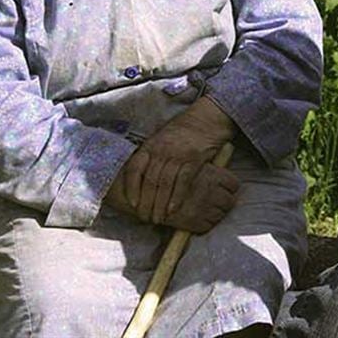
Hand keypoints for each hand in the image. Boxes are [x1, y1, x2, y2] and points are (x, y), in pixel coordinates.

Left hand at [104, 96, 238, 228]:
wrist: (206, 119)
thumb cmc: (182, 132)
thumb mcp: (161, 139)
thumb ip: (151, 155)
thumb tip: (140, 178)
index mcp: (150, 145)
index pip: (135, 168)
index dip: (131, 188)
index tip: (132, 204)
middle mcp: (161, 150)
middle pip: (150, 180)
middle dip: (146, 203)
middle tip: (146, 218)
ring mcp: (177, 154)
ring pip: (164, 184)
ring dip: (160, 204)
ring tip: (158, 218)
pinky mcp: (193, 159)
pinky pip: (182, 181)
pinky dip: (177, 197)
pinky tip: (173, 209)